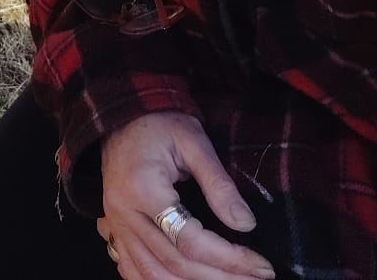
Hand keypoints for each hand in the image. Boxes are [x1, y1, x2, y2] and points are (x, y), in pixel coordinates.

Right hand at [96, 112, 272, 279]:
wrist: (121, 113)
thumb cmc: (159, 122)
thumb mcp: (195, 141)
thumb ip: (219, 184)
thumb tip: (246, 224)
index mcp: (143, 188)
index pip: (189, 240)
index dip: (229, 259)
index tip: (262, 266)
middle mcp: (124, 212)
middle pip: (174, 263)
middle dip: (221, 277)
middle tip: (258, 278)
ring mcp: (115, 223)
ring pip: (153, 274)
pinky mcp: (114, 228)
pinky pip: (132, 270)